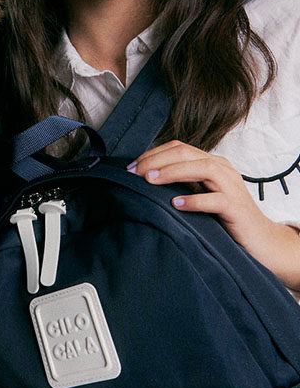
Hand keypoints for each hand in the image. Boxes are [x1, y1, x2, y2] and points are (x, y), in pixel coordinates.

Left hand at [129, 141, 299, 291]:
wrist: (257, 239)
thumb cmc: (221, 219)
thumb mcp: (196, 196)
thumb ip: (178, 186)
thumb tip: (142, 183)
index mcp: (210, 164)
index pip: (179, 148)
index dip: (153, 154)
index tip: (130, 168)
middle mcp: (222, 170)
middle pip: (188, 154)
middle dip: (157, 161)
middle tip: (134, 173)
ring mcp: (231, 187)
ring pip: (204, 169)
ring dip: (174, 172)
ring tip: (150, 181)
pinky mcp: (236, 208)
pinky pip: (216, 200)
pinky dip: (195, 200)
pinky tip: (176, 204)